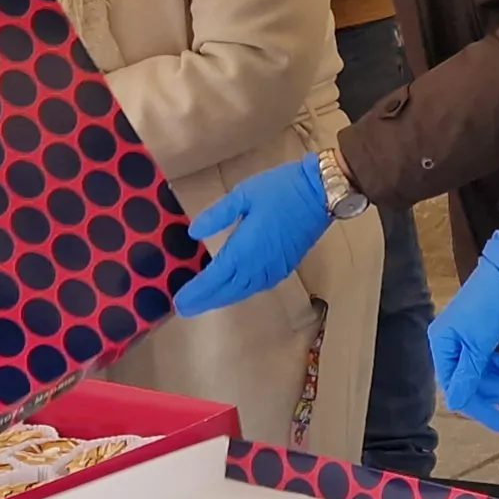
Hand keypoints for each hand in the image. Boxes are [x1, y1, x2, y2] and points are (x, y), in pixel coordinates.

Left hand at [172, 155, 332, 315]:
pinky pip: (255, 287)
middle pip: (227, 291)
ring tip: (203, 302)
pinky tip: (232, 288)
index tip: (178, 302)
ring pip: (242, 292)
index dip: (196, 291)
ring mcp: (272, 270)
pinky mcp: (284, 267)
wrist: (320, 194)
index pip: (214, 278)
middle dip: (204, 301)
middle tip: (184, 309)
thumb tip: (194, 233)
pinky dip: (239, 292)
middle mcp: (257, 267)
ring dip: (221, 298)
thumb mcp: (242, 194)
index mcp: (244, 249)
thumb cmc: (280, 190)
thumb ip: (217, 215)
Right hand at [427, 234, 498, 433]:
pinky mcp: (483, 330)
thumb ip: (468, 374)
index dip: (480, 407)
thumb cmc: (490, 303)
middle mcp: (450, 342)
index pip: (457, 387)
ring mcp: (467, 336)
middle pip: (472, 379)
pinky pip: (491, 356)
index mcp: (443, 345)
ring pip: (484, 369)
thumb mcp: (479, 343)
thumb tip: (458, 402)